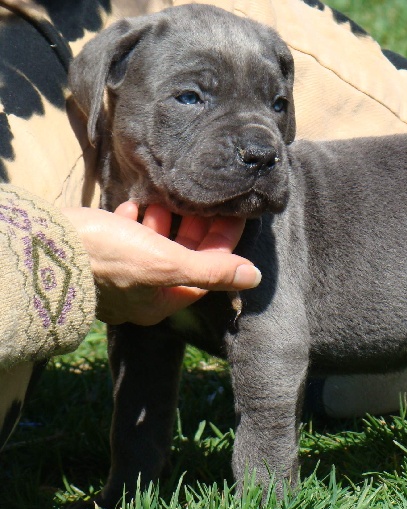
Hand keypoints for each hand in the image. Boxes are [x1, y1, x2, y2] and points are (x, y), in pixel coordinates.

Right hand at [61, 202, 260, 325]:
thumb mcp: (167, 263)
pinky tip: (135, 204)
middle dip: (194, 228)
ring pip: (154, 244)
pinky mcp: (98, 253)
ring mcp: (118, 272)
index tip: (232, 212)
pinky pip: (125, 236)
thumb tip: (253, 277)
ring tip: (166, 199)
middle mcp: (141, 291)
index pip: (208, 269)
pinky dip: (135, 219)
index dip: (223, 240)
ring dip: (165, 220)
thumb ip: (211, 269)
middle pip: (182, 256)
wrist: (43, 246)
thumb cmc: (107, 256)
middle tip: (201, 201)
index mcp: (162, 301)